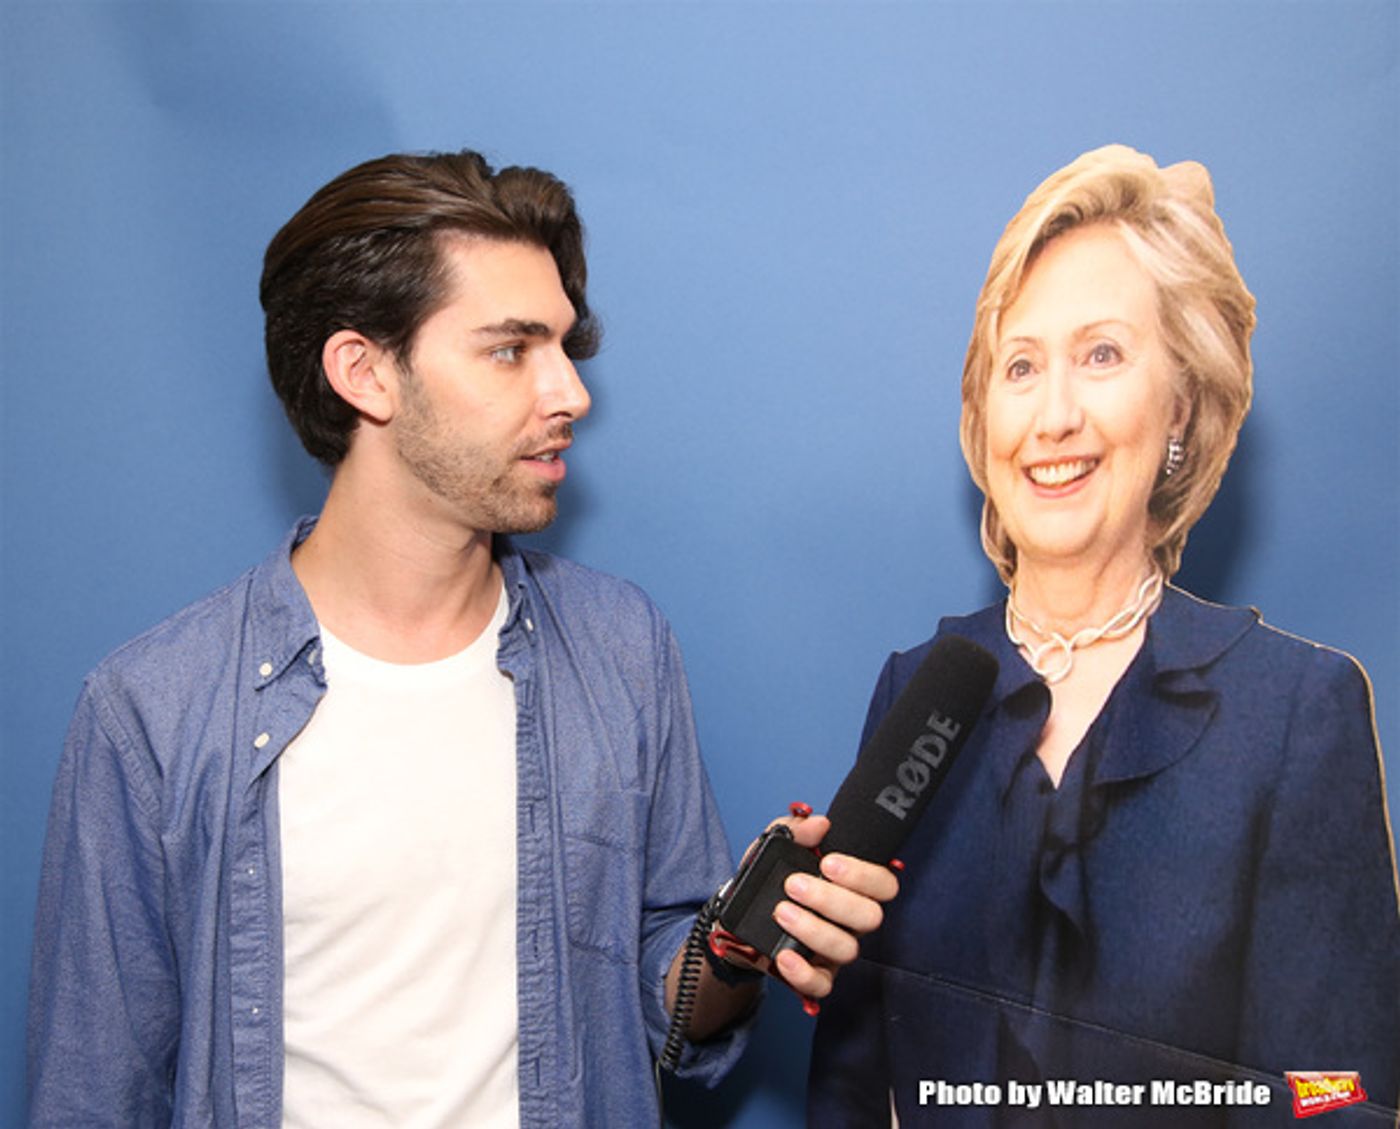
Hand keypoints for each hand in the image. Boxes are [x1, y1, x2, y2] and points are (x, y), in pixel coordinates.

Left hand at [766, 811, 898, 999]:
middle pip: (870, 917)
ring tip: (781, 911)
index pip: (884, 884)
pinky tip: (784, 955)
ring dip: (813, 929)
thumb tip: (818, 824)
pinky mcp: (814, 974)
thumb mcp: (773, 848)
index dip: (864, 875)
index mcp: (851, 888)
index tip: (827, 863)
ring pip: (847, 949)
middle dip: (832, 899)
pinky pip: (822, 985)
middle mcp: (850, 921)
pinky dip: (804, 973)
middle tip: (794, 885)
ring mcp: (834, 950)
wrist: (737, 922)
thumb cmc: (769, 883)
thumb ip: (794, 830)